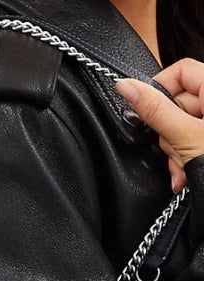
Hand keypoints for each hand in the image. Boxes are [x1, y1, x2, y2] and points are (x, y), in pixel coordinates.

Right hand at [116, 58, 203, 192]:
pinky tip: (185, 173)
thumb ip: (154, 110)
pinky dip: (184, 158)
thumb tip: (126, 87)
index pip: (179, 71)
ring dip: (175, 152)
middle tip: (173, 151)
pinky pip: (190, 140)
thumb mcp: (186, 136)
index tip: (146, 112)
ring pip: (180, 127)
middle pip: (177, 104)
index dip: (158, 90)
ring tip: (182, 168)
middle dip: (168, 134)